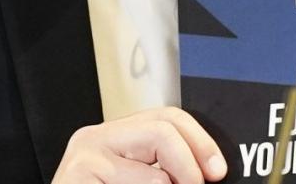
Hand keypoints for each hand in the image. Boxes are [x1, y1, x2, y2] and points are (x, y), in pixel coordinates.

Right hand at [52, 106, 226, 182]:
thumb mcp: (139, 180)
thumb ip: (164, 170)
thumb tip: (209, 170)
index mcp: (114, 137)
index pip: (168, 118)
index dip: (200, 142)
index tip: (217, 171)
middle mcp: (95, 138)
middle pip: (163, 130)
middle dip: (191, 163)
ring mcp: (83, 156)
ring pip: (155, 165)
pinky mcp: (78, 176)